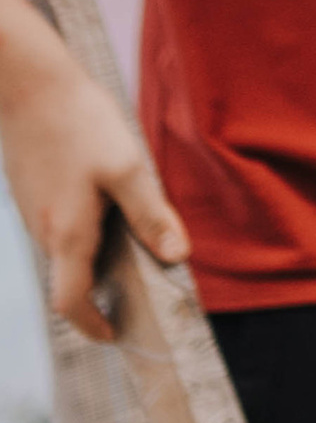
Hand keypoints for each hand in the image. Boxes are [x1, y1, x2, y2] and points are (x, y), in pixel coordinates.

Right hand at [0, 55, 188, 343]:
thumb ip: (151, 214)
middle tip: (143, 289)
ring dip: (97, 258)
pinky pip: (62, 226)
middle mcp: (46, 230)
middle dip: (103, 292)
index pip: (72, 301)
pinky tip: (111, 206)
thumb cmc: (80, 124)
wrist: (30, 88)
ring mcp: (36, 212)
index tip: (116, 334)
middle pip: (72, 278)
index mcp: (68, 233)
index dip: (92, 324)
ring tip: (137, 243)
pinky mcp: (35, 193)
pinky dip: (85, 232)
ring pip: (67, 250)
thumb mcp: (127, 167)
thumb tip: (177, 256)